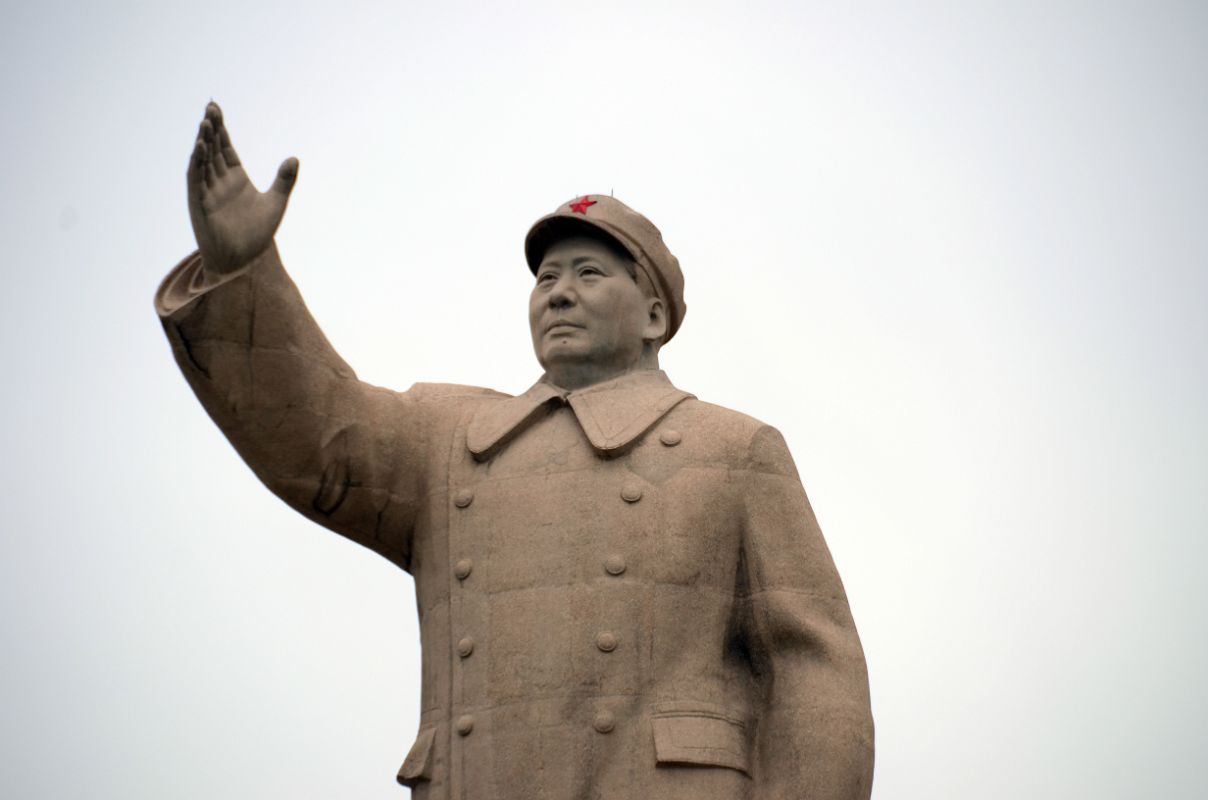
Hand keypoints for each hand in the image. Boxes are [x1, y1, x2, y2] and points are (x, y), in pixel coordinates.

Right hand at [188, 102, 297, 276]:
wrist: (243, 261)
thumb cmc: (257, 235)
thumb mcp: (276, 204)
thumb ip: (284, 181)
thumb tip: (294, 158)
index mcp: (235, 178)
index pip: (225, 147)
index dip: (221, 129)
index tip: (216, 108)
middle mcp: (219, 181)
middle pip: (213, 149)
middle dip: (210, 128)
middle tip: (210, 106)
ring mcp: (207, 191)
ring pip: (202, 161)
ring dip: (202, 142)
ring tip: (205, 122)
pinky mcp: (199, 203)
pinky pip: (196, 179)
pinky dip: (197, 163)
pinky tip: (199, 147)